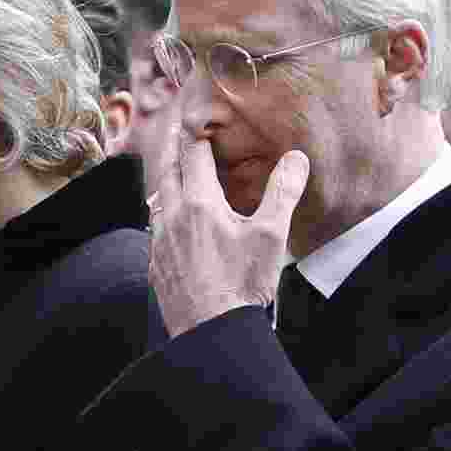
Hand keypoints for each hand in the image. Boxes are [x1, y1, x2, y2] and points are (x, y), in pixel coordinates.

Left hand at [147, 108, 309, 338]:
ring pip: (157, 201)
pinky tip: (173, 226)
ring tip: (176, 177)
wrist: (212, 332)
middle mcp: (172, 217)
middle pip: (167, 172)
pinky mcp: (156, 266)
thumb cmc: (242, 284)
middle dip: (175, 152)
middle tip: (179, 138)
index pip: (192, 155)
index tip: (195, 118)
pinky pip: (155, 231)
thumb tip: (295, 157)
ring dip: (167, 184)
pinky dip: (163, 217)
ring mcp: (160, 243)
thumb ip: (282, 192)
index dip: (194, 133)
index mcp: (199, 203)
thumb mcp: (270, 235)